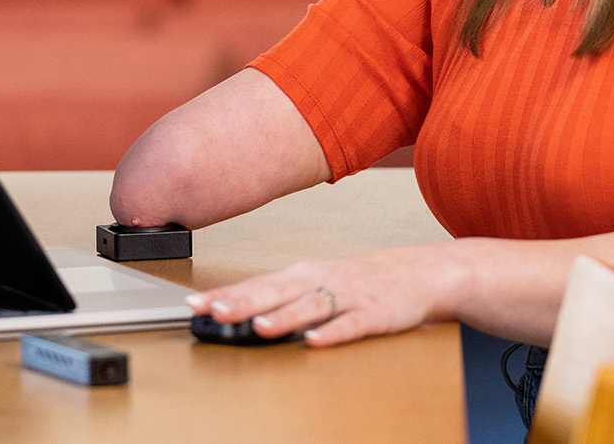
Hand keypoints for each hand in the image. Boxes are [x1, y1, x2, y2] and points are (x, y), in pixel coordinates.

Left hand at [185, 243, 464, 346]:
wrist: (419, 272)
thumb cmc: (361, 280)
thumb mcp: (317, 282)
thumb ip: (281, 298)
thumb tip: (235, 311)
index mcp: (302, 276)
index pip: (256, 286)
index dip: (226, 295)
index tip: (194, 304)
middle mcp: (320, 282)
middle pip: (276, 293)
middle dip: (244, 303)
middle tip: (214, 312)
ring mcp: (348, 296)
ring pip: (311, 307)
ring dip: (285, 317)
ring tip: (260, 327)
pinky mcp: (374, 314)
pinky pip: (351, 325)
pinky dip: (334, 332)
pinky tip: (316, 341)